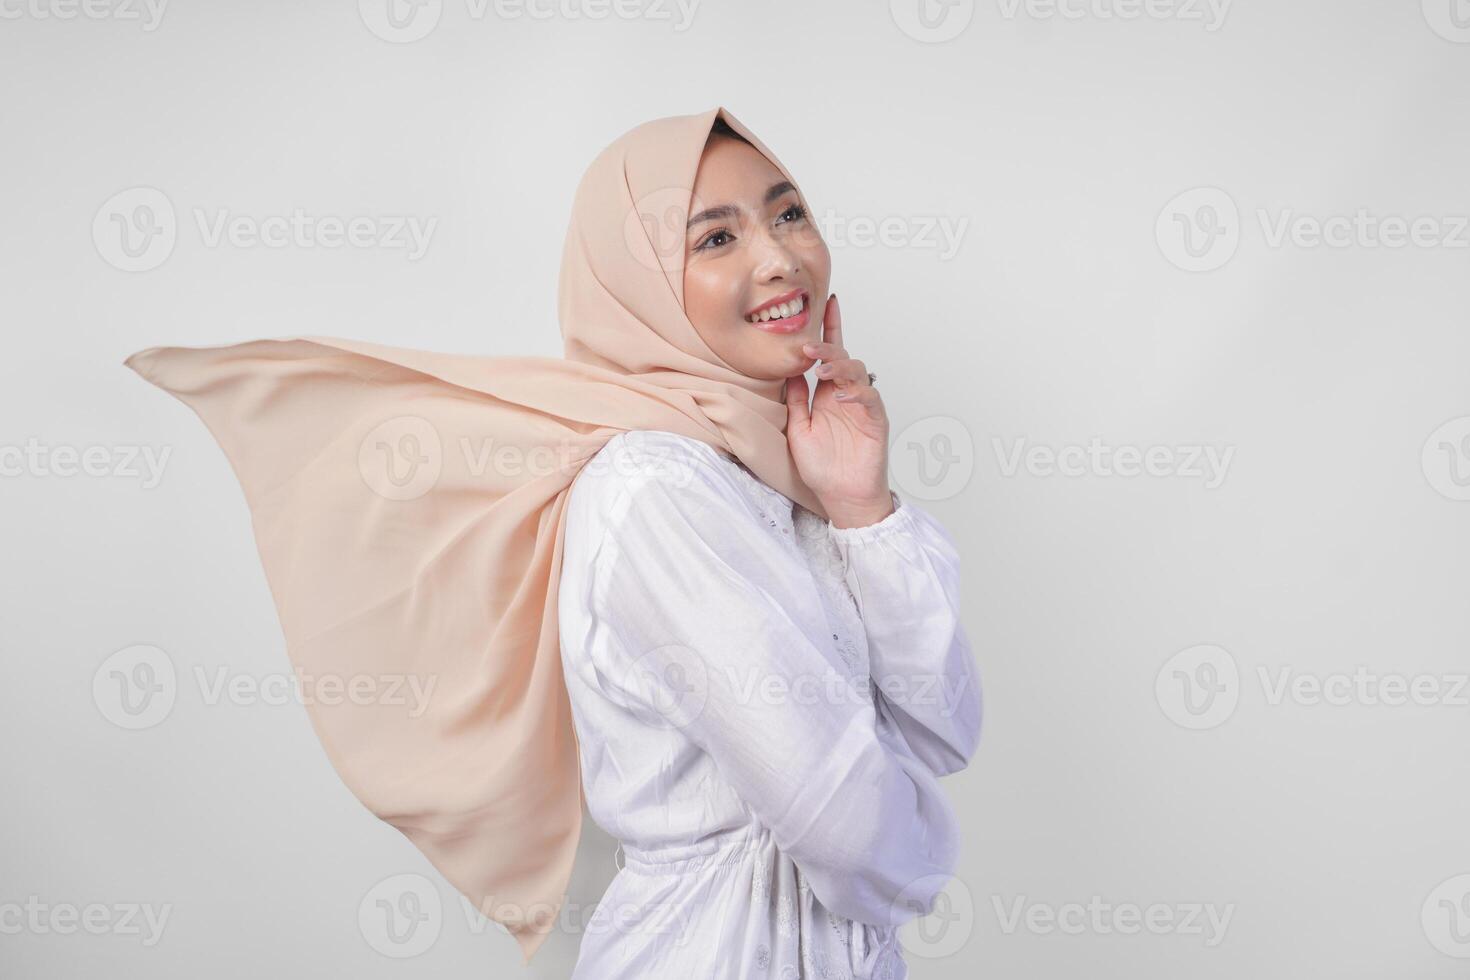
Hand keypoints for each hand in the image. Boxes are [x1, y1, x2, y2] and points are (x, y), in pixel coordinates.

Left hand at [784, 294, 894, 528]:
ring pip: (857, 372)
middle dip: (826, 347)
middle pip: (842, 358)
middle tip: (807, 347)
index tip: (826, 303)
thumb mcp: (798, 430)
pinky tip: (843, 394)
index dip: (829, 329)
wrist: (842, 498)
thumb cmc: (823, 468)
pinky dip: (857, 393)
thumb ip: (796, 401)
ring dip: (839, 366)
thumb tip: (788, 371)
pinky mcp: (875, 421)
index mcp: (827, 395)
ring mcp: (862, 406)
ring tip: (820, 369)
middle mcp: (845, 395)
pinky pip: (869, 399)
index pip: (828, 355)